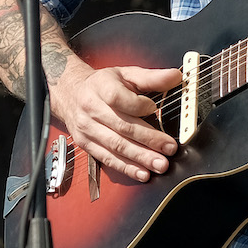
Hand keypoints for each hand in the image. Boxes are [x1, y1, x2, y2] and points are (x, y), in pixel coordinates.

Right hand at [51, 65, 183, 183]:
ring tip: (160, 164)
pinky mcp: (87, 144)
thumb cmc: (103, 85)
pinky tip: (143, 173)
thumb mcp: (126, 74)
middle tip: (169, 148)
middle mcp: (91, 109)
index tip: (155, 108)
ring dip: (140, 157)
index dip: (138, 105)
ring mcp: (87, 129)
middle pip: (121, 126)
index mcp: (101, 87)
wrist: (71, 95)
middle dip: (148, 140)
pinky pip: (108, 159)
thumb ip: (151, 77)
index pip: (118, 98)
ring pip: (116, 145)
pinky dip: (126, 167)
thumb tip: (176, 76)